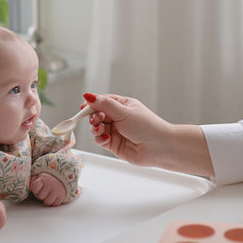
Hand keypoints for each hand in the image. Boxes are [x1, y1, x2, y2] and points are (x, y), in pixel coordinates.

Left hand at [30, 172, 66, 205]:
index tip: (38, 188)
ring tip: (48, 195)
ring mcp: (57, 191)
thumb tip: (29, 189)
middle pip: (40, 197)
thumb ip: (32, 182)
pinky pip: (54, 204)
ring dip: (47, 200)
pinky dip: (53, 202)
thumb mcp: (39, 177)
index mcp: (44, 179)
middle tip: (44, 191)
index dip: (35, 190)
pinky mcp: (61, 196)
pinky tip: (54, 197)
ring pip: (47, 202)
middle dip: (41, 195)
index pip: (35, 188)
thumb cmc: (47, 180)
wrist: (61, 179)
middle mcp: (50, 185)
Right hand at [84, 93, 213, 176]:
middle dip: (93, 117)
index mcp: (122, 105)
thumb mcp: (124, 112)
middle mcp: (118, 117)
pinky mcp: (114, 144)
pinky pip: (100, 140)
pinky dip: (100, 138)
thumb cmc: (147, 127)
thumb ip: (104, 105)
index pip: (102, 101)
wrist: (159, 147)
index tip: (83, 106)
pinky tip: (106, 138)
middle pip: (97, 114)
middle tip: (96, 120)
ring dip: (95, 128)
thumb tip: (89, 95)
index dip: (92, 104)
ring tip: (101, 129)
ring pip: (96, 128)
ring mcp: (116, 131)